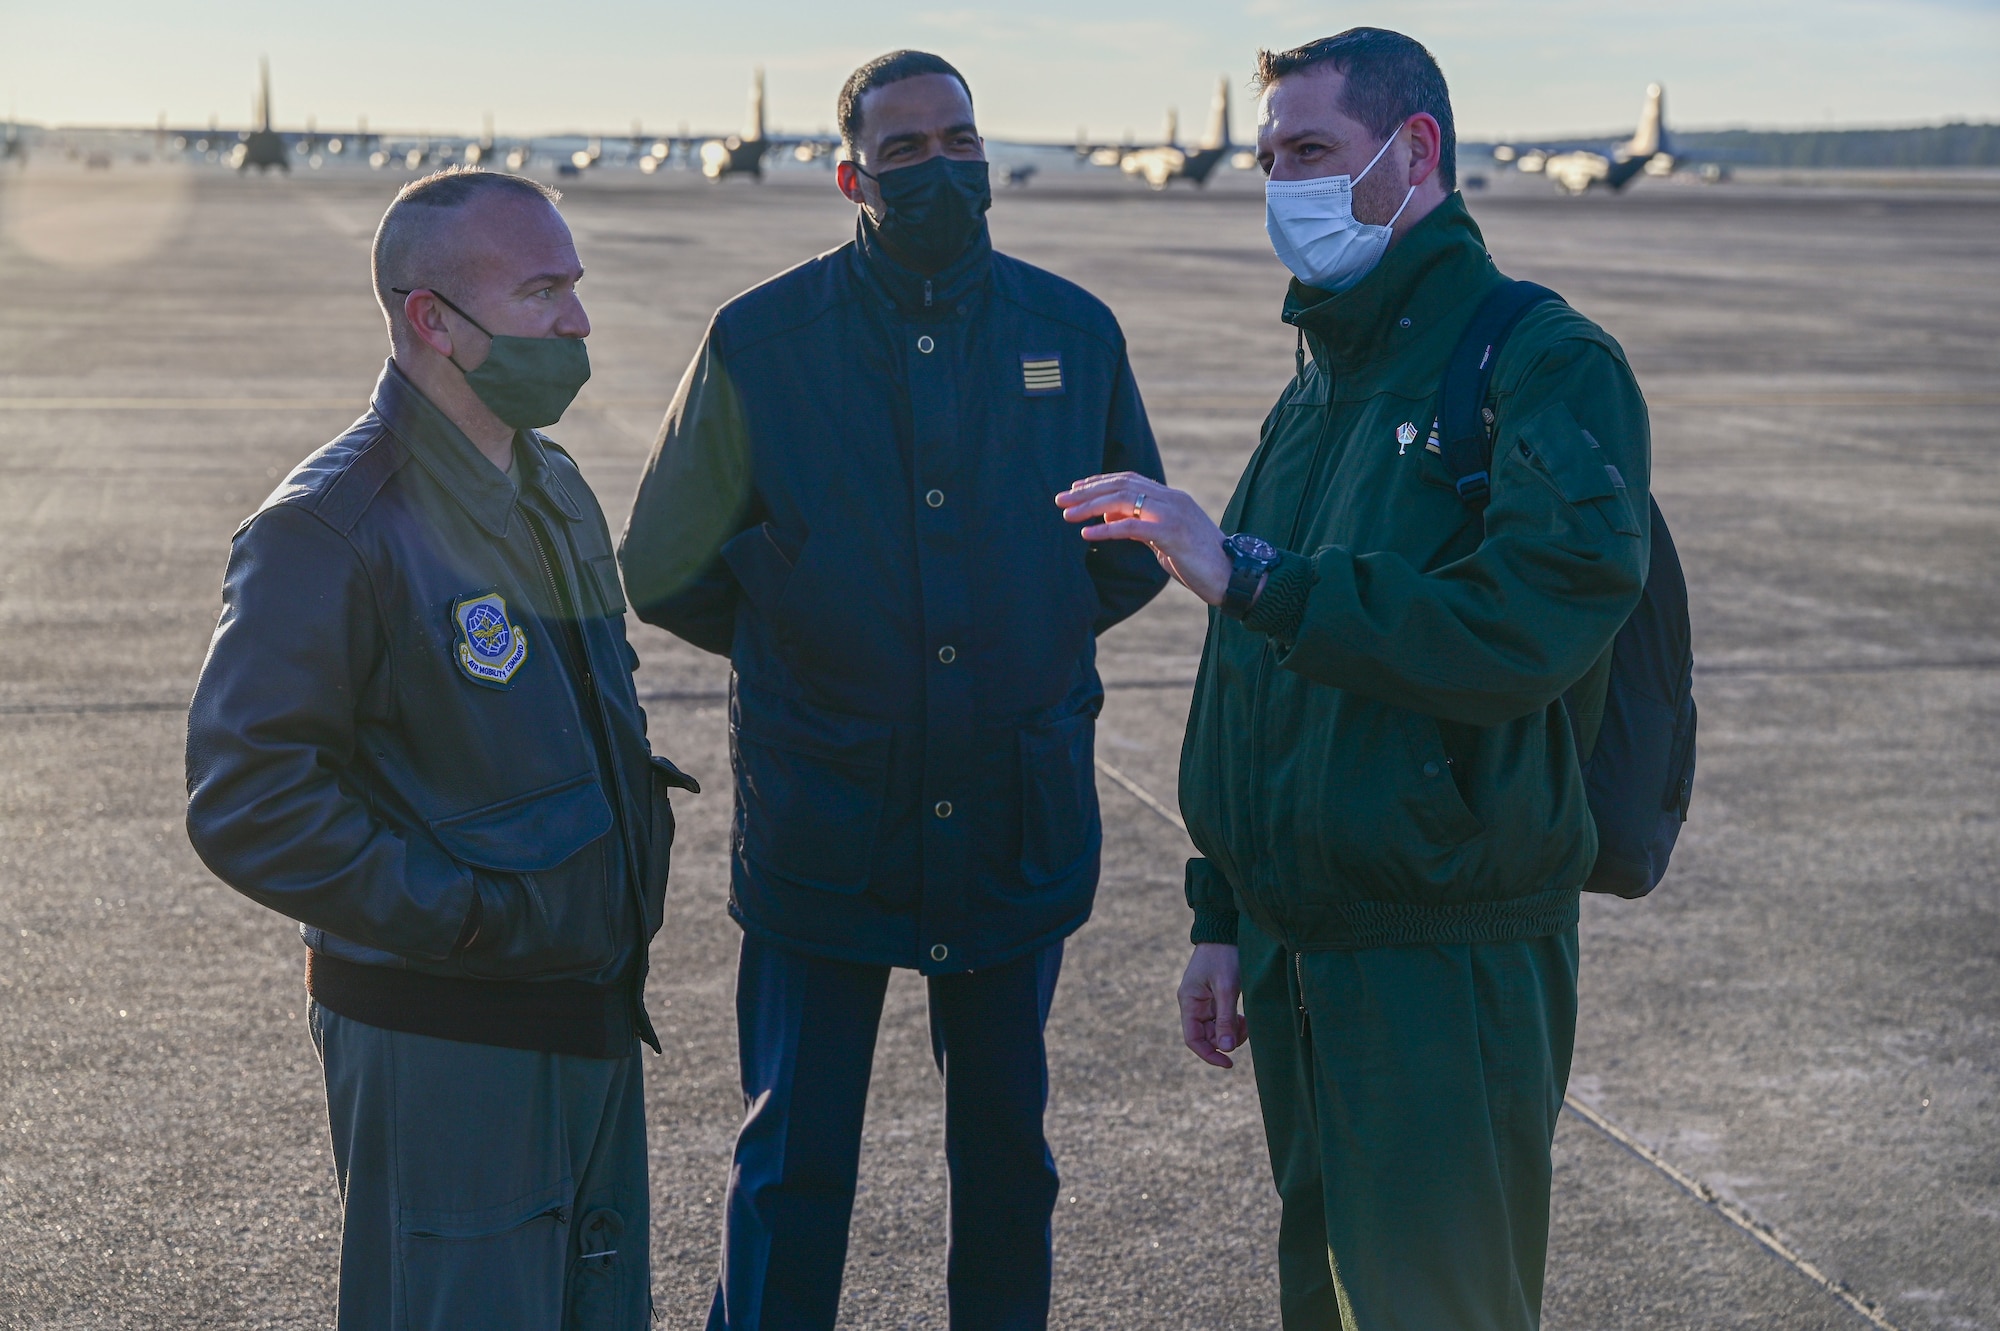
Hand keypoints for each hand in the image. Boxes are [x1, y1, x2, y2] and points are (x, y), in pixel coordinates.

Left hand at [1055, 472, 1231, 605]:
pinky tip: (1086, 534)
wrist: (1232, 576)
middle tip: (1060, 500)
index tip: (1075, 489)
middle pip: (1121, 486)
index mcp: (1171, 498)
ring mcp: (1173, 514)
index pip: (1129, 480)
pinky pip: (1132, 527)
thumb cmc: (1199, 561)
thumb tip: (1109, 519)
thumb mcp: (1164, 538)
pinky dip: (1106, 530)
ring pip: (1123, 501)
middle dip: (1087, 492)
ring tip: (1067, 515)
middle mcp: (1171, 499)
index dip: (1099, 482)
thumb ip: (1140, 525)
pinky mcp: (1172, 533)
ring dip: (1091, 506)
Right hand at [1178, 943, 1247, 1068]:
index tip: (1229, 1063)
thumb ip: (1226, 1019)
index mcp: (1189, 1001)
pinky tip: (1244, 1016)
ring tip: (1247, 1021)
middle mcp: (1193, 1003)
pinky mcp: (1215, 996)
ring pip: (1216, 1029)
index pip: (1193, 1039)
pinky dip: (1234, 1022)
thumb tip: (1226, 1050)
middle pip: (1207, 1036)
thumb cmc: (1224, 955)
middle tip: (1246, 1029)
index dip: (1209, 1055)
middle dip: (1226, 1039)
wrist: (1225, 929)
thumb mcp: (1227, 988)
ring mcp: (1204, 1000)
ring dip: (1232, 1031)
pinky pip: (1223, 1018)